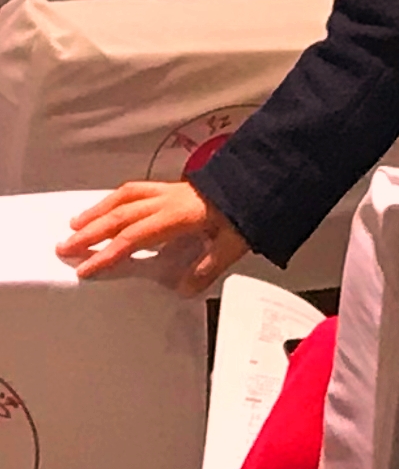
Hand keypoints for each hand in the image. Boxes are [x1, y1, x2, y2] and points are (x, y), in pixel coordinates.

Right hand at [57, 182, 249, 294]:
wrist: (263, 179)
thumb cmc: (249, 211)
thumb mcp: (234, 243)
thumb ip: (208, 266)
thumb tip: (182, 289)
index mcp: (180, 214)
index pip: (135, 236)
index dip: (108, 254)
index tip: (85, 270)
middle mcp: (169, 199)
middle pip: (122, 214)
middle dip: (91, 232)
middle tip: (64, 248)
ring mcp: (171, 190)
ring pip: (126, 196)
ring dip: (98, 211)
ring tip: (75, 225)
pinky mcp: (175, 186)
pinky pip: (136, 189)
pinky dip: (116, 199)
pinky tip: (108, 208)